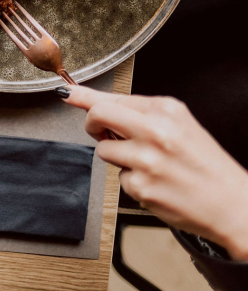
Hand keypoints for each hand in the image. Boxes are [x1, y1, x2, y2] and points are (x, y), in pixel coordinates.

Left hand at [63, 86, 247, 258]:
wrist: (234, 204)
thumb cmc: (205, 165)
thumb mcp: (179, 126)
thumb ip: (139, 113)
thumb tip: (92, 101)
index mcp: (166, 110)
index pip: (112, 98)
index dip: (84, 97)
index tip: (67, 93)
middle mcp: (155, 131)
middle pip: (97, 115)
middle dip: (92, 124)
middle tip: (103, 132)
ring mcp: (146, 159)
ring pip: (103, 150)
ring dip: (117, 157)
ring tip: (148, 164)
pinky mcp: (141, 186)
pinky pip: (120, 178)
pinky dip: (132, 181)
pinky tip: (156, 183)